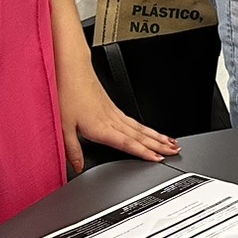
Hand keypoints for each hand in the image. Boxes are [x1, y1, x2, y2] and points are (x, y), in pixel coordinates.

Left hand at [58, 63, 180, 172]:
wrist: (71, 70)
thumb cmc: (66, 95)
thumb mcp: (63, 127)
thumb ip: (71, 150)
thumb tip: (77, 167)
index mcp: (101, 127)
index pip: (128, 143)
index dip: (144, 152)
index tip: (158, 158)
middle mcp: (112, 120)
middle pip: (140, 135)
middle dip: (159, 145)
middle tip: (175, 151)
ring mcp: (115, 113)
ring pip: (140, 127)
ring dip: (157, 136)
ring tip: (171, 143)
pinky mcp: (113, 107)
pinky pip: (134, 121)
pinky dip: (146, 128)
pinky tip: (150, 132)